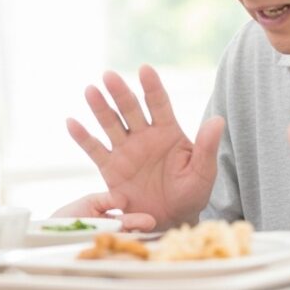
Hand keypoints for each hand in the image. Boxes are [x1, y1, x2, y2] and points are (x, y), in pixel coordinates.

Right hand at [66, 65, 224, 229]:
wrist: (170, 220)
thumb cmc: (191, 194)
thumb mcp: (203, 173)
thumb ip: (206, 147)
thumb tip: (218, 120)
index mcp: (168, 132)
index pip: (159, 104)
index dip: (152, 87)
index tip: (145, 70)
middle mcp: (144, 136)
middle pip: (130, 110)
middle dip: (121, 93)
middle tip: (109, 76)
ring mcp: (125, 150)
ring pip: (110, 124)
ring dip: (100, 108)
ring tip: (90, 90)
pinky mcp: (110, 168)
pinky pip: (94, 150)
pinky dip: (82, 137)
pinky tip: (71, 122)